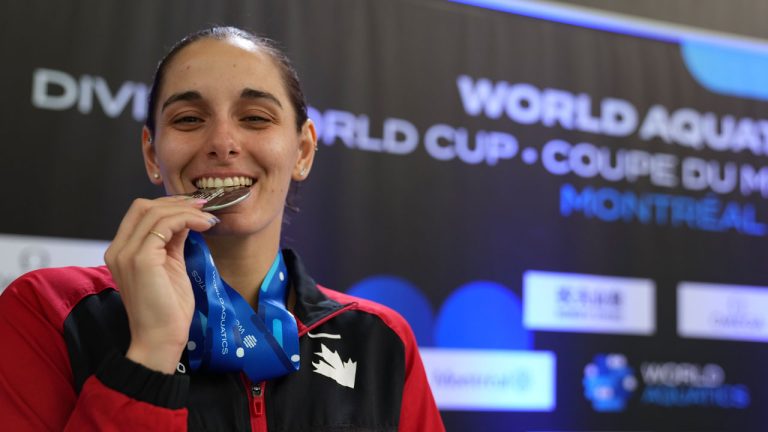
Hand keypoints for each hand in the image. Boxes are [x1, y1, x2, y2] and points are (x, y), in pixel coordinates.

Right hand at [104, 196, 218, 373]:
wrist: (161, 339)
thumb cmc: (167, 309)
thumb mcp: (171, 266)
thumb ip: (172, 242)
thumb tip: (186, 219)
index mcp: (122, 251)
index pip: (140, 212)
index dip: (168, 204)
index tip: (195, 207)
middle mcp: (118, 249)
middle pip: (144, 206)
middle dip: (177, 202)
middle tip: (204, 208)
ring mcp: (127, 253)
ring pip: (156, 212)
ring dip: (187, 210)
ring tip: (208, 219)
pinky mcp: (140, 259)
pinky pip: (165, 225)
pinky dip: (188, 219)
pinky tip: (204, 226)